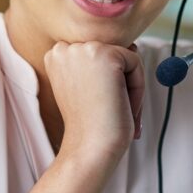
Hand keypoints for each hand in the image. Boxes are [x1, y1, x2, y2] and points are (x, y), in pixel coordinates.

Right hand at [44, 41, 143, 163]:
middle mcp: (64, 47)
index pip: (96, 52)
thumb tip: (133, 44)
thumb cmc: (91, 124)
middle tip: (111, 110)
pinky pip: (136, 62)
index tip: (99, 105)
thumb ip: (99, 63)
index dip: (105, 80)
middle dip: (119, 81)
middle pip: (111, 51)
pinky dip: (137, 88)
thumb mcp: (88, 86)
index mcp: (55, 55)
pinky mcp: (106, 54)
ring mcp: (84, 49)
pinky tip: (122, 105)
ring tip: (116, 108)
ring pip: (125, 56)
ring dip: (128, 85)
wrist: (90, 148)